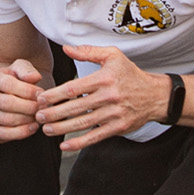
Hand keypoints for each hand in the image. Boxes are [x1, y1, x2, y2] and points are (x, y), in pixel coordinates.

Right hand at [0, 58, 44, 141]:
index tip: (42, 94)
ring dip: (28, 120)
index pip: (7, 84)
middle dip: (29, 107)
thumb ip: (26, 70)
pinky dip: (22, 133)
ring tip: (40, 116)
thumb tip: (34, 77)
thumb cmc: (15, 79)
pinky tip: (33, 127)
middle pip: (7, 104)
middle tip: (43, 107)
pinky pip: (4, 134)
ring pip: (7, 120)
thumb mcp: (21, 68)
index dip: (27, 91)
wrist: (5, 93)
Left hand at [35, 45, 170, 152]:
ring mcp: (113, 114)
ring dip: (61, 128)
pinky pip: (95, 137)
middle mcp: (108, 96)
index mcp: (104, 78)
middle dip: (53, 113)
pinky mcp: (118, 127)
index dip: (55, 95)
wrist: (155, 95)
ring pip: (82, 123)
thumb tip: (66, 49)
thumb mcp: (113, 56)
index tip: (41, 99)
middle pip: (75, 107)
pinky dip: (79, 142)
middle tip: (38, 116)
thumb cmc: (130, 74)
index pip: (74, 88)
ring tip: (46, 129)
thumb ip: (88, 52)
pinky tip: (64, 145)